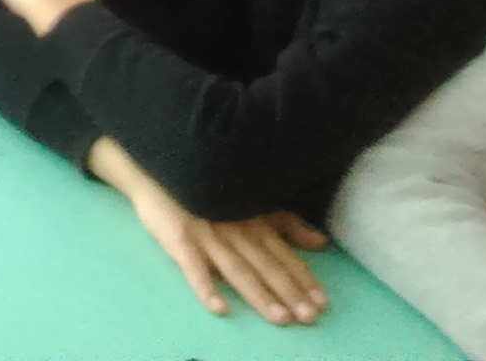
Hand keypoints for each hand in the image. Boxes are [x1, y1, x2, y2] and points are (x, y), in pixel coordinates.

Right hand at [88, 143, 330, 326]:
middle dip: (289, 291)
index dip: (304, 279)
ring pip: (238, 269)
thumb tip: (321, 242)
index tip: (322, 303)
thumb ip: (287, 224)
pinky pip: (193, 267)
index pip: (284, 254)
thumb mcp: (255, 201)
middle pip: (266, 265)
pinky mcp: (180, 239)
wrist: (163, 167)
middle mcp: (237, 229)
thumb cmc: (213, 189)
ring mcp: (208, 236)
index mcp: (255, 221)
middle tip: (309, 317)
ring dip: (259, 294)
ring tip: (280, 318)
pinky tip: (220, 308)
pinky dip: (206, 287)